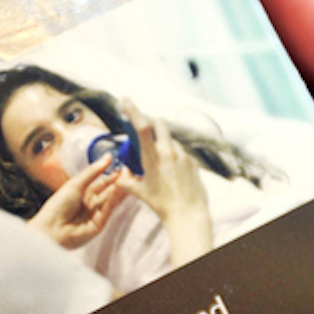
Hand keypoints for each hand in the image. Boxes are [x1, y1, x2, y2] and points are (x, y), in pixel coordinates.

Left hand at [29, 153, 126, 248]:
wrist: (51, 229)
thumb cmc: (58, 205)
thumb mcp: (76, 183)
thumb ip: (93, 171)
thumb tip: (108, 156)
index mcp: (83, 192)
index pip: (102, 182)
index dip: (112, 174)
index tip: (124, 165)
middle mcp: (91, 202)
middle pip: (109, 191)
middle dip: (119, 181)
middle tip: (132, 171)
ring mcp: (95, 213)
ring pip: (111, 199)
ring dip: (120, 189)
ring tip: (131, 178)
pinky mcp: (100, 224)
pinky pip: (109, 209)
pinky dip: (115, 199)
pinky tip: (122, 189)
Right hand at [116, 98, 211, 265]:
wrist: (187, 214)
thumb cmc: (161, 204)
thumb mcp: (139, 192)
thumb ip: (126, 181)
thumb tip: (120, 175)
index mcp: (152, 157)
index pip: (141, 127)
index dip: (133, 110)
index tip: (126, 100)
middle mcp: (168, 151)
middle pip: (159, 124)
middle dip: (152, 123)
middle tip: (146, 132)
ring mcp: (183, 155)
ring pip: (171, 140)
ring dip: (163, 144)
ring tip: (161, 164)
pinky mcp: (193, 162)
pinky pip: (181, 153)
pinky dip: (174, 157)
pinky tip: (173, 173)